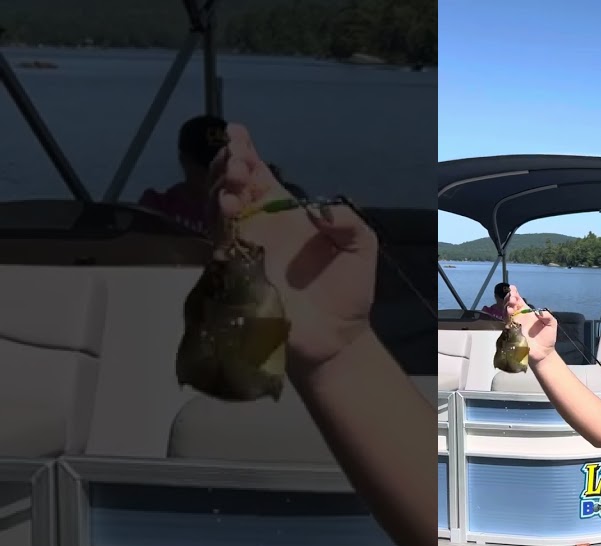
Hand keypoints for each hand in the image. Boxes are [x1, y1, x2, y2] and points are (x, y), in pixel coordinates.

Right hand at [208, 123, 377, 374]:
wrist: (340, 337)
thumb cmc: (348, 290)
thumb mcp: (362, 247)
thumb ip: (350, 221)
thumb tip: (321, 208)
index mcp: (286, 215)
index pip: (258, 175)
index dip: (244, 151)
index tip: (238, 131)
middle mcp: (259, 227)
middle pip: (230, 186)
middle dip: (229, 165)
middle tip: (239, 159)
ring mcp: (244, 250)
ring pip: (217, 209)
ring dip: (221, 189)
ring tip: (235, 181)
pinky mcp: (237, 275)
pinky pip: (219, 245)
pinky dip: (221, 225)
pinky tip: (230, 212)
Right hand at [503, 284, 557, 363]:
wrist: (544, 353)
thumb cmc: (547, 338)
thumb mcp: (552, 324)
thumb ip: (548, 316)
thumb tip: (540, 312)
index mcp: (528, 314)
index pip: (519, 302)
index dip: (515, 294)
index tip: (513, 287)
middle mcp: (520, 318)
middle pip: (511, 305)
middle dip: (510, 298)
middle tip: (513, 296)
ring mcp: (515, 325)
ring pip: (507, 312)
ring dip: (508, 305)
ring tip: (511, 301)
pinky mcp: (513, 333)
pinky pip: (507, 323)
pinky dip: (508, 316)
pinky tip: (510, 311)